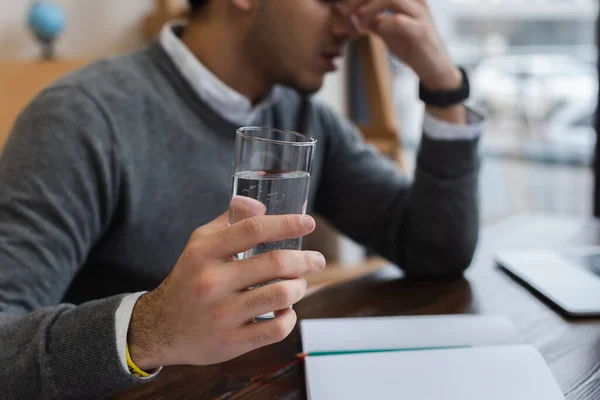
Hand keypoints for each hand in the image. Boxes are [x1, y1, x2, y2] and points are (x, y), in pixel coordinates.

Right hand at [127, 201, 324, 369]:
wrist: (160, 328)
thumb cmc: (189, 278)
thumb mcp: (200, 244)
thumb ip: (230, 221)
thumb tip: (261, 204)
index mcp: (205, 252)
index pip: (253, 229)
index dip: (287, 224)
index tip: (308, 223)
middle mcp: (212, 282)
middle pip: (275, 263)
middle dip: (305, 260)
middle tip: (316, 260)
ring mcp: (222, 315)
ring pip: (281, 295)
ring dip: (299, 287)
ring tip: (299, 284)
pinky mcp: (231, 342)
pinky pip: (276, 329)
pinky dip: (290, 318)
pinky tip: (286, 311)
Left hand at [339, 0, 460, 90]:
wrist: (433, 68)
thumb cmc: (411, 46)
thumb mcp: (386, 30)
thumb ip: (371, 20)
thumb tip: (350, 14)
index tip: (344, 7)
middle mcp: (415, 0)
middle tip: (347, 13)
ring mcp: (419, 13)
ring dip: (370, 10)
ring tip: (361, 24)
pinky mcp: (421, 31)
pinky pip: (398, 21)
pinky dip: (383, 25)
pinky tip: (378, 32)